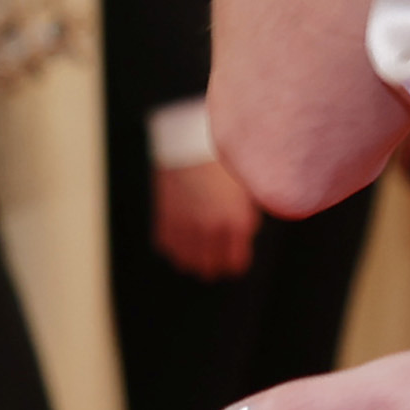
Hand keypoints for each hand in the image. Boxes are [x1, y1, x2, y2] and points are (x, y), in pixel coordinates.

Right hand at [152, 155, 262, 278]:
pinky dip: (175, 244)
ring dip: (192, 255)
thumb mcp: (245, 189)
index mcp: (238, 223)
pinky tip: (181, 230)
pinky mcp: (163, 223)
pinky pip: (169, 249)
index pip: (236, 263)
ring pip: (187, 263)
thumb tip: (242, 238)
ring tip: (196, 241)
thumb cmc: (220, 161)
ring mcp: (185, 229)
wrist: (188, 141)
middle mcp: (211, 231)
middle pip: (211, 268)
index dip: (235, 257)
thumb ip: (245, 218)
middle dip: (214, 260)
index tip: (233, 251)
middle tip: (214, 247)